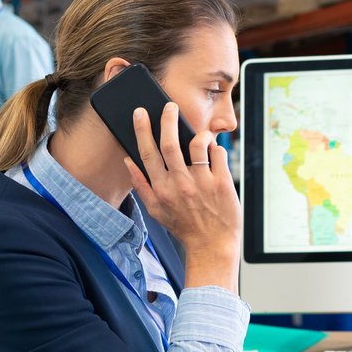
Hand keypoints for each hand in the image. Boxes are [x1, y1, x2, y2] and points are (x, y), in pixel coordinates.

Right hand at [123, 103, 240, 290]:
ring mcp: (202, 183)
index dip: (142, 130)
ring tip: (199, 135)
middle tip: (169, 106)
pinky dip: (216, 148)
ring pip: (197, 144)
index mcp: (161, 190)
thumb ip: (141, 185)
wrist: (212, 246)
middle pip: (170, 143)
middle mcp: (180, 185)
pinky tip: (214, 153)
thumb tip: (128, 161)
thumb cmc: (184, 227)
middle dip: (167, 119)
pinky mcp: (222, 183)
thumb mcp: (156, 210)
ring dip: (198, 134)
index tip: (141, 112)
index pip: (148, 153)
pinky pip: (219, 154)